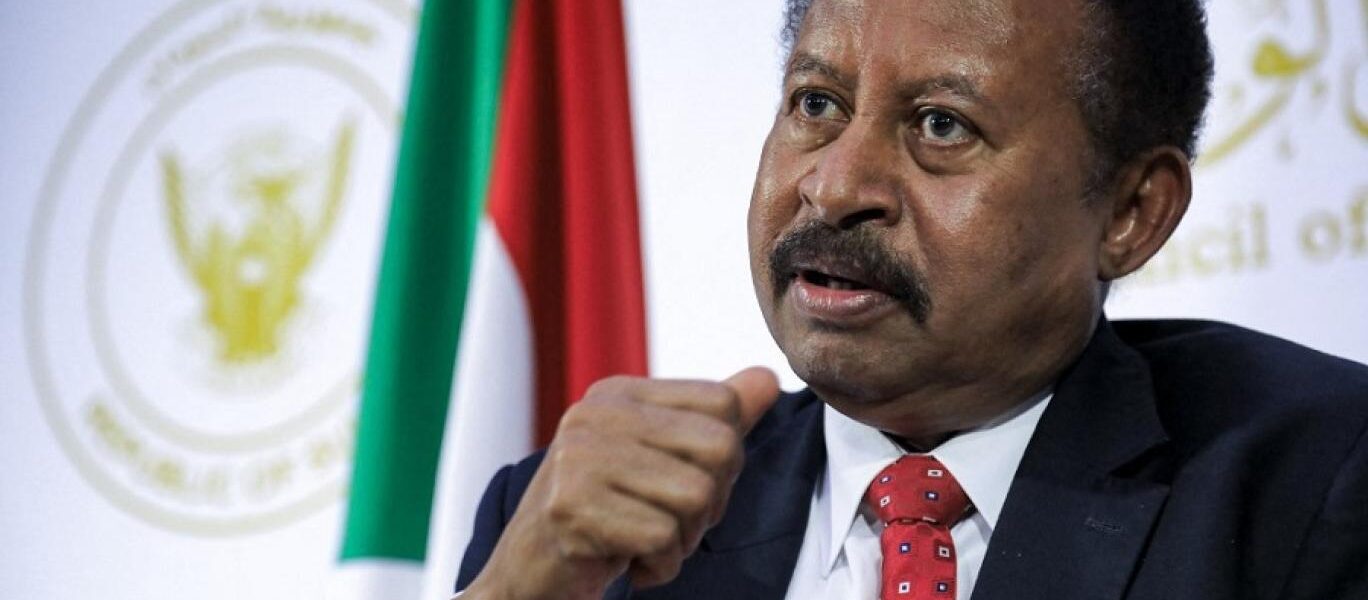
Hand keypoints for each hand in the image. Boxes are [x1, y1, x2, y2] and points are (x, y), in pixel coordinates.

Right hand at [462, 367, 779, 599]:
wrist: (530, 575)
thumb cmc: (603, 516)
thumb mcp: (660, 459)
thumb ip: (714, 419)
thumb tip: (768, 377)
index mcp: (618, 394)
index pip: (722, 404)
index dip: (722, 459)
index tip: (678, 484)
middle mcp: (594, 415)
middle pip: (719, 448)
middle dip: (709, 503)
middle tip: (663, 520)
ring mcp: (578, 459)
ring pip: (697, 496)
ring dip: (682, 539)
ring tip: (641, 540)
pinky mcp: (571, 508)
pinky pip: (663, 538)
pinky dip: (658, 565)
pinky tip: (624, 562)